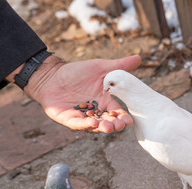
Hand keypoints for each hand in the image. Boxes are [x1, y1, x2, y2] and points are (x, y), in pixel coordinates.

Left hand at [23, 55, 140, 132]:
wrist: (52, 75)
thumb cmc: (77, 72)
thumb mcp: (100, 67)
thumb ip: (119, 65)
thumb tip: (139, 57)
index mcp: (105, 102)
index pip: (117, 112)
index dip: (123, 118)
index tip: (129, 120)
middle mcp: (95, 112)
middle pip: (108, 122)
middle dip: (114, 125)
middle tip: (119, 126)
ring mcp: (82, 117)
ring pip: (95, 125)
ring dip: (102, 127)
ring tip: (108, 127)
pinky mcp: (68, 119)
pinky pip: (78, 124)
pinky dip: (85, 125)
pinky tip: (92, 123)